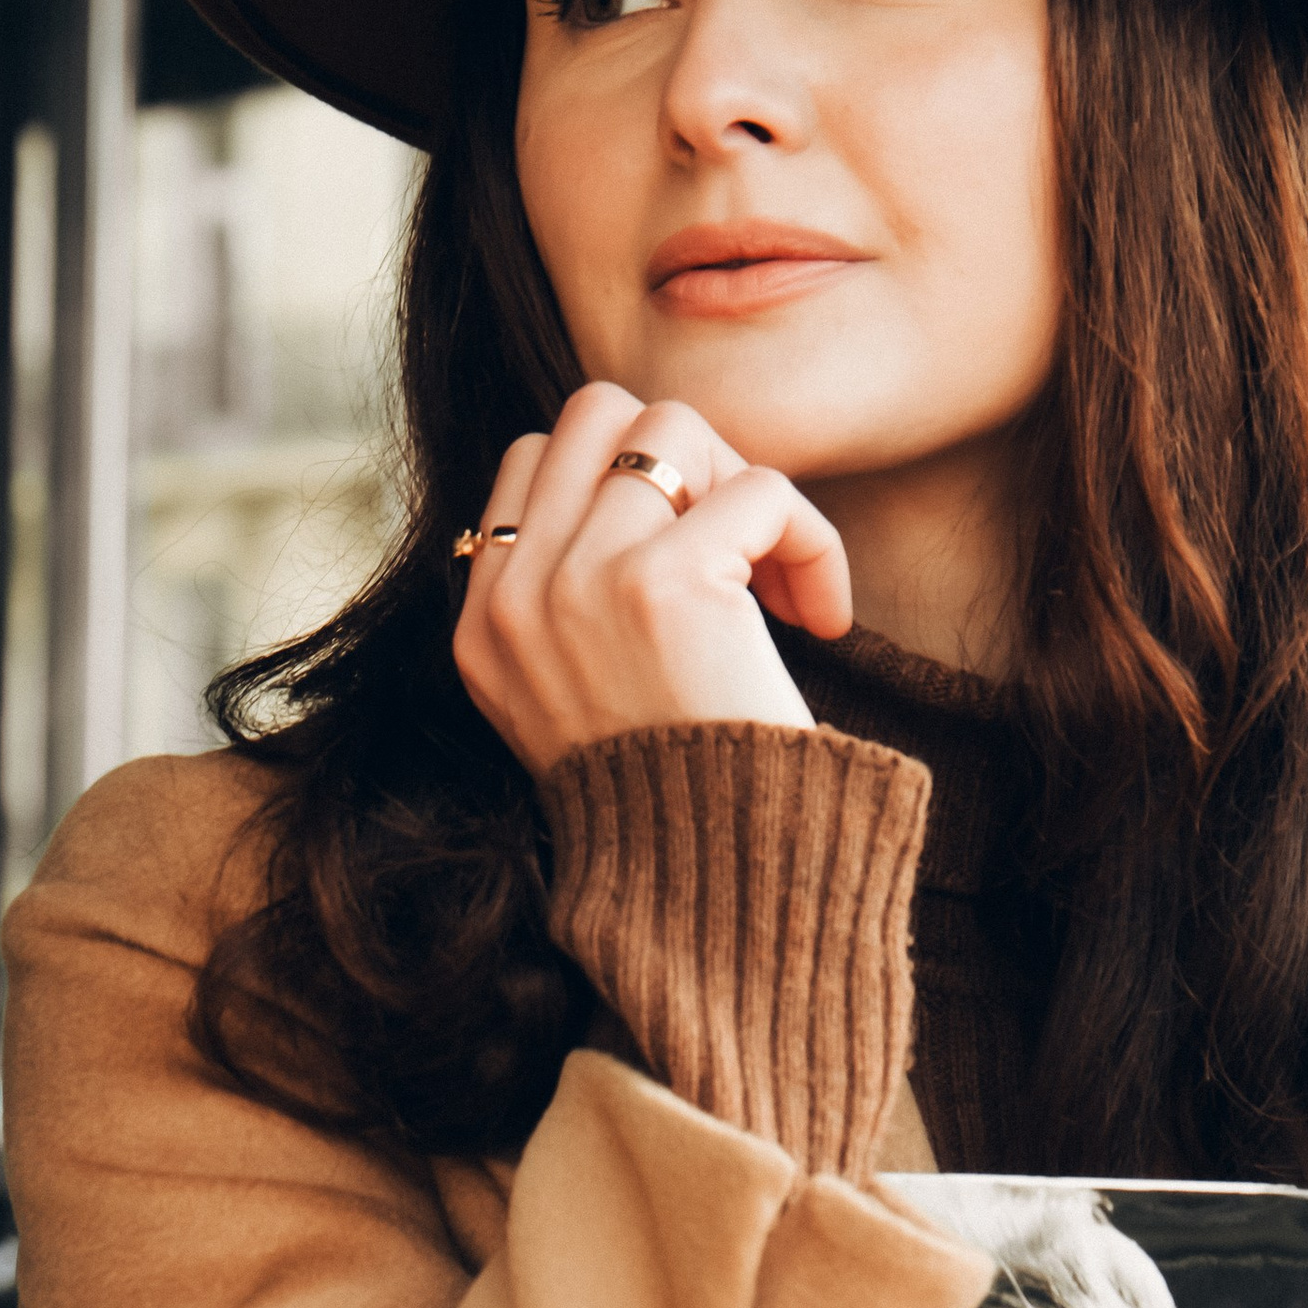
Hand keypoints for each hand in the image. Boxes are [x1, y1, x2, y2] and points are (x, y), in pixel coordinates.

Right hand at [452, 382, 851, 780]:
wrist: (717, 894)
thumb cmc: (680, 805)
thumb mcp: (576, 707)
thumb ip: (568, 608)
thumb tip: (627, 489)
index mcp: (483, 626)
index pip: (537, 459)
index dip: (632, 484)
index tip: (694, 569)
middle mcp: (515, 598)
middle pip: (599, 413)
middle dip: (687, 459)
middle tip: (739, 549)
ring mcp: (580, 583)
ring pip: (676, 426)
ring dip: (747, 489)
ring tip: (779, 582)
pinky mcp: (662, 583)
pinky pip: (759, 488)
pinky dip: (811, 541)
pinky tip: (823, 618)